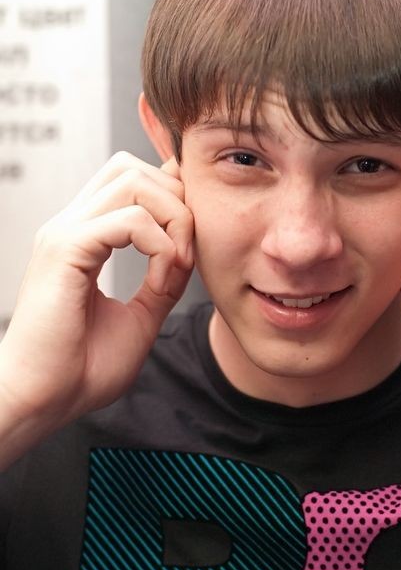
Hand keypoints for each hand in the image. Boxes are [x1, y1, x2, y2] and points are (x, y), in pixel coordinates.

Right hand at [0, 152, 193, 458]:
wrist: (43, 401)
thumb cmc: (80, 369)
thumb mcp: (141, 317)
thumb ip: (164, 280)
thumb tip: (188, 250)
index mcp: (84, 238)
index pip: (130, 180)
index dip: (170, 198)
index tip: (188, 248)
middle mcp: (71, 226)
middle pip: (132, 168)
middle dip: (175, 199)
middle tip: (186, 251)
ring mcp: (65, 234)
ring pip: (133, 182)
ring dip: (172, 218)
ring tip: (177, 265)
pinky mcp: (65, 251)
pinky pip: (128, 220)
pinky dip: (159, 244)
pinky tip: (162, 277)